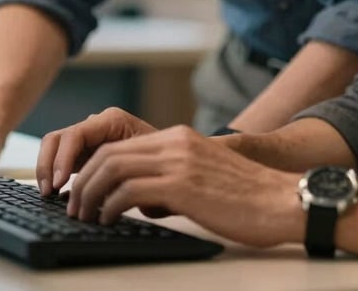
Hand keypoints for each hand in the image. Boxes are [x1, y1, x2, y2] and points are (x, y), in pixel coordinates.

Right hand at [37, 106, 156, 195]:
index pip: (75, 134)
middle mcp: (96, 126)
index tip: (60, 183)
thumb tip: (102, 198)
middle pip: (58, 138)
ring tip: (49, 196)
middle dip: (49, 165)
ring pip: (54, 148)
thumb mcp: (148, 166)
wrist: (176, 164)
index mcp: (112, 121)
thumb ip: (125, 175)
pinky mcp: (85, 155)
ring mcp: (88, 139)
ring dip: (47, 171)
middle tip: (49, 192)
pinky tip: (58, 196)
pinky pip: (60, 160)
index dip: (62, 159)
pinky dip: (54, 176)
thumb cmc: (166, 163)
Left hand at [67, 124, 302, 247]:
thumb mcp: (204, 176)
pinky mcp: (182, 185)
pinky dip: (110, 205)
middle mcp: (176, 142)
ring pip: (112, 168)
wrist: (281, 200)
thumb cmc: (247, 198)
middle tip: (76, 206)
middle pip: (110, 153)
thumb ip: (173, 178)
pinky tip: (108, 220)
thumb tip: (141, 201)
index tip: (83, 191)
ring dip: (90, 194)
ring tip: (85, 216)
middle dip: (84, 181)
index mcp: (180, 138)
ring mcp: (179, 161)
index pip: (121, 146)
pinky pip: (129, 191)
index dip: (93, 168)